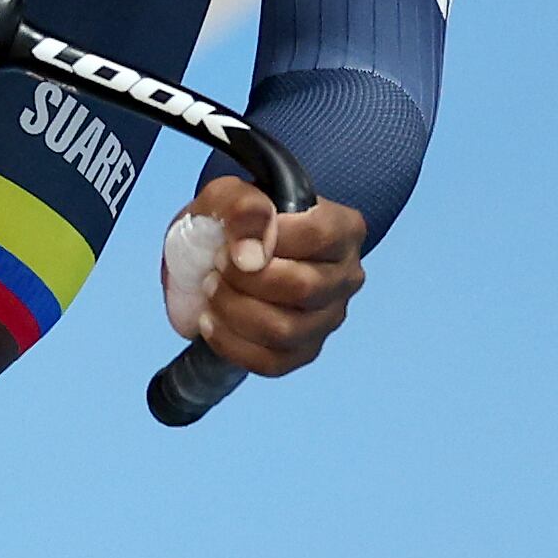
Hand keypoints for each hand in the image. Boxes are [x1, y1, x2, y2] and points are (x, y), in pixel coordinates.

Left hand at [161, 175, 365, 377]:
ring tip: (211, 289)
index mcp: (343, 230)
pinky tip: (210, 321)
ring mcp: (328, 319)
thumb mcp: (228, 195)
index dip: (270, 239)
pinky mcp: (303, 351)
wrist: (215, 255)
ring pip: (286, 330)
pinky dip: (231, 343)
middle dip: (246, 279)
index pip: (319, 235)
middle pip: (304, 287)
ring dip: (234, 310)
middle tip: (216, 265)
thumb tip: (254, 249)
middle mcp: (346, 277)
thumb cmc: (233, 222)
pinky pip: (272, 362)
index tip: (232, 240)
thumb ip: (243, 207)